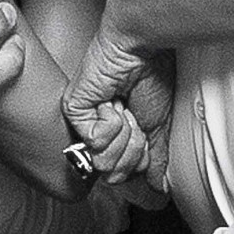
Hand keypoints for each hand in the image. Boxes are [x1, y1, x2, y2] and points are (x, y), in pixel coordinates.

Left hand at [62, 23, 173, 190]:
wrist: (144, 49)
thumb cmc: (152, 76)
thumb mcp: (159, 126)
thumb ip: (156, 158)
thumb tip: (157, 185)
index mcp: (115, 135)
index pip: (124, 173)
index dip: (140, 159)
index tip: (144, 129)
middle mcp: (96, 132)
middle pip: (113, 173)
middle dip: (133, 148)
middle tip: (134, 117)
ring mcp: (83, 123)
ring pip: (103, 160)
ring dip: (125, 133)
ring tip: (123, 107)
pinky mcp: (74, 110)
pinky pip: (96, 140)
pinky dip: (113, 121)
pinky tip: (111, 101)